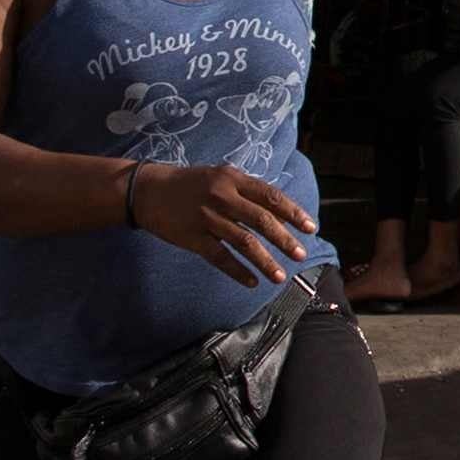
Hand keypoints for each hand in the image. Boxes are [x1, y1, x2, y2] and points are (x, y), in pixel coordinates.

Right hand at [129, 160, 316, 286]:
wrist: (148, 191)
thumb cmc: (191, 184)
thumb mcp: (220, 177)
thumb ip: (247, 193)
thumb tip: (278, 216)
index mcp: (232, 179)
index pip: (270, 196)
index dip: (293, 212)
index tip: (310, 227)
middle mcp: (222, 196)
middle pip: (262, 220)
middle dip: (284, 240)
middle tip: (301, 254)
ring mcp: (207, 218)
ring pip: (244, 242)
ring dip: (265, 261)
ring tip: (280, 276)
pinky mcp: (193, 238)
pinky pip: (220, 258)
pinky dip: (238, 271)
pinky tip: (251, 281)